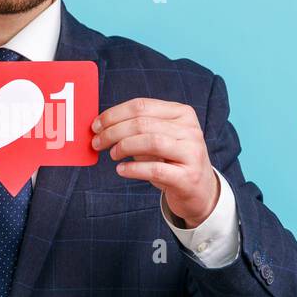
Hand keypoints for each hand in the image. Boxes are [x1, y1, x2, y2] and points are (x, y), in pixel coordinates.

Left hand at [91, 97, 218, 226]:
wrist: (199, 191)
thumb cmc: (172, 161)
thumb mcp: (159, 139)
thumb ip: (137, 129)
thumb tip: (102, 126)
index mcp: (182, 113)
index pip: (141, 106)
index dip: (114, 114)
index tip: (96, 125)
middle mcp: (190, 130)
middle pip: (142, 123)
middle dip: (113, 132)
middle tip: (97, 142)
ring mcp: (191, 153)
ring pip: (150, 141)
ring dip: (124, 147)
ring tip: (112, 154)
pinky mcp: (188, 177)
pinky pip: (155, 169)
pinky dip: (133, 169)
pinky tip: (121, 170)